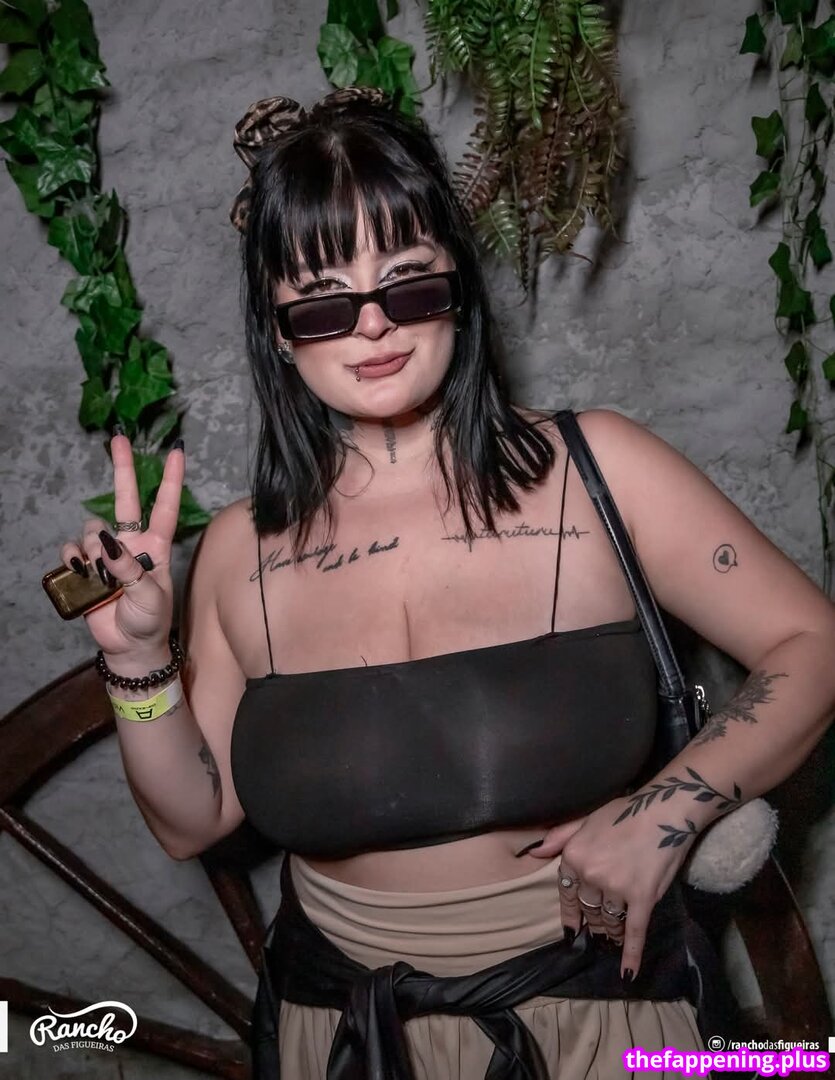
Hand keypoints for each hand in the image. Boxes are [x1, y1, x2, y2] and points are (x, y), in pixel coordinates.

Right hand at [59, 435, 184, 657]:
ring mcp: (108, 554)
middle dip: (123, 469)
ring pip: (93, 529)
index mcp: (156, 547)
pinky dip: (75, 558)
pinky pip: (73, 551)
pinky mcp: (86, 568)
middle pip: (126, 500)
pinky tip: (82, 573)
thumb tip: (108, 546)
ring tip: (104, 577)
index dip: (170, 480)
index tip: (176, 451)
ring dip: (95, 547)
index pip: (165, 507)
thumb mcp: (150, 596)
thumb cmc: (150, 620)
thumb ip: (130, 570)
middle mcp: (131, 544)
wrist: (130, 647)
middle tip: (118, 438)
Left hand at [527, 796, 692, 978]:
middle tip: (598, 931)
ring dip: (610, 932)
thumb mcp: (586, 818)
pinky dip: (631, 954)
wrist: (664, 809)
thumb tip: (535, 853)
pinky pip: (633, 931)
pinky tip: (627, 973)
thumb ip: (560, 836)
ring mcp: (615, 888)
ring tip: (612, 938)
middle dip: (593, 921)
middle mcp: (591, 874)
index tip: (571, 929)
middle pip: (589, 909)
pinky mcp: (641, 898)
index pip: (566, 892)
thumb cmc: (625, 811)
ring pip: (609, 920)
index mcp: (574, 855)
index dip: (569, 912)